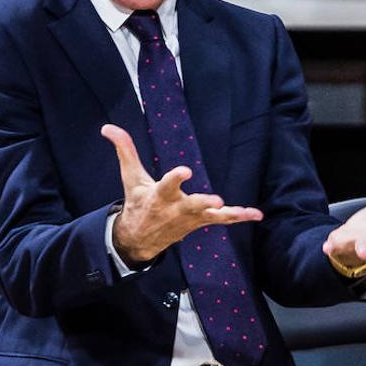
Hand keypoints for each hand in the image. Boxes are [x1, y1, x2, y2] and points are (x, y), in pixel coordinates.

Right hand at [102, 124, 262, 262]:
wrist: (140, 238)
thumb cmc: (137, 203)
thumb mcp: (130, 177)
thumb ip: (125, 150)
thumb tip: (108, 127)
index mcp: (159, 196)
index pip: (168, 185)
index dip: (176, 178)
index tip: (186, 171)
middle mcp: (176, 209)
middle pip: (192, 205)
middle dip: (203, 203)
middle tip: (216, 201)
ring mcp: (191, 218)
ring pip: (212, 217)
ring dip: (229, 214)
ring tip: (247, 212)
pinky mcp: (201, 222)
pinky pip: (223, 221)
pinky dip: (239, 217)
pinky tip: (257, 214)